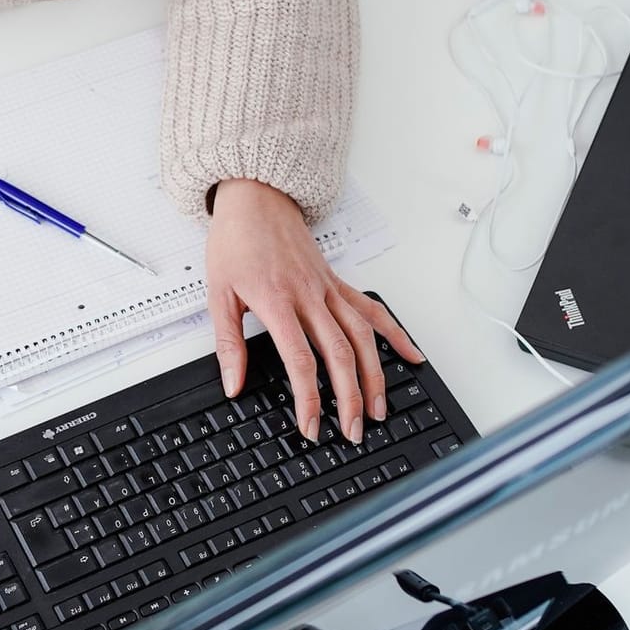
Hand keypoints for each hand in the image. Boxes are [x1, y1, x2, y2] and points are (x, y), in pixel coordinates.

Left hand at [206, 178, 424, 442]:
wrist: (256, 199)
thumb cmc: (236, 242)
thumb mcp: (218, 293)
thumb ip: (228, 343)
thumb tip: (233, 384)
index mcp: (278, 302)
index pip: (301, 359)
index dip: (309, 398)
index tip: (312, 425)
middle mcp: (311, 297)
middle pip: (340, 354)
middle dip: (350, 397)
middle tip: (352, 430)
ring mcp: (329, 289)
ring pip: (363, 337)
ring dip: (375, 376)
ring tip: (379, 409)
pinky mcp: (338, 283)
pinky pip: (372, 310)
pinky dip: (395, 334)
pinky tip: (411, 356)